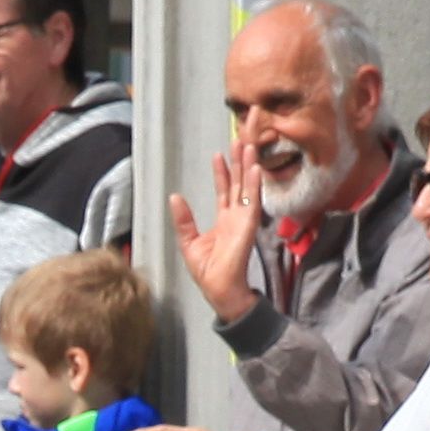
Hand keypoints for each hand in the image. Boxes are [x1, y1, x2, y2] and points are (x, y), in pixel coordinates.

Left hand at [169, 141, 265, 319]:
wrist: (219, 290)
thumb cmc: (208, 271)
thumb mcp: (189, 242)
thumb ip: (184, 220)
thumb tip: (174, 196)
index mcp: (223, 220)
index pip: (224, 190)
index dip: (222, 172)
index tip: (219, 155)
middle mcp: (236, 216)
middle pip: (239, 184)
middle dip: (239, 163)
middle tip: (240, 140)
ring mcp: (244, 220)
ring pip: (247, 188)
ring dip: (248, 167)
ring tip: (248, 147)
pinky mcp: (248, 226)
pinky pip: (252, 201)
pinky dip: (253, 185)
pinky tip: (255, 169)